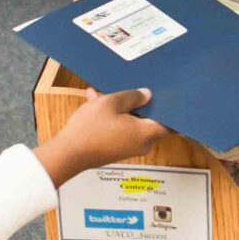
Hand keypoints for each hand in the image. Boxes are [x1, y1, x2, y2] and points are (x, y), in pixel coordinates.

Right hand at [36, 88, 166, 185]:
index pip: (170, 123)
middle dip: (139, 102)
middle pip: (148, 119)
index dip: (170, 108)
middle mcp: (142, 143)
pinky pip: (119, 128)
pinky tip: (95, 99)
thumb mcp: (111, 102)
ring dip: (120, 107)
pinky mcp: (115, 149)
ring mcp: (128, 148)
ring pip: (130, 122)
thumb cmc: (92, 127)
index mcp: (147, 133)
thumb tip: (148, 95)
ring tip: (104, 91)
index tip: (168, 94)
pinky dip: (111, 116)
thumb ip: (133, 96)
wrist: (68, 154)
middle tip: (133, 85)